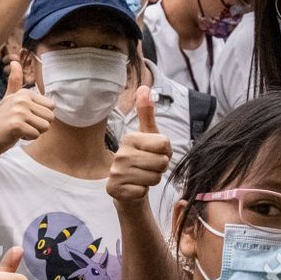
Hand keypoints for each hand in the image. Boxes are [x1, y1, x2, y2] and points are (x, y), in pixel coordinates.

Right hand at [0, 60, 53, 156]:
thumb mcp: (10, 99)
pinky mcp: (17, 125)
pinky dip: (28, 138)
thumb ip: (14, 81)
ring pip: (45, 127)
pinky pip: (36, 135)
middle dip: (39, 125)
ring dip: (34, 132)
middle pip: (51, 117)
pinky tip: (15, 135)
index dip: (40, 116)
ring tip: (19, 129)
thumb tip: (15, 62)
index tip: (25, 117)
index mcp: (24, 93)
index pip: (51, 107)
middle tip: (23, 125)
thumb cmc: (3, 122)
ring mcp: (19, 111)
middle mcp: (22, 99)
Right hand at [108, 86, 171, 206]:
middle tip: (149, 167)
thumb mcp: (148, 136)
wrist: (127, 188)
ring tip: (142, 177)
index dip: (166, 152)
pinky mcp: (114, 189)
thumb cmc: (142, 159)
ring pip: (154, 178)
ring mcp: (115, 172)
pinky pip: (143, 191)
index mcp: (130, 138)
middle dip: (160, 168)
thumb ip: (147, 113)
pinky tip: (135, 187)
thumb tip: (144, 87)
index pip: (164, 145)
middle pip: (161, 163)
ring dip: (152, 180)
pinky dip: (142, 192)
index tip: (155, 153)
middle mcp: (120, 154)